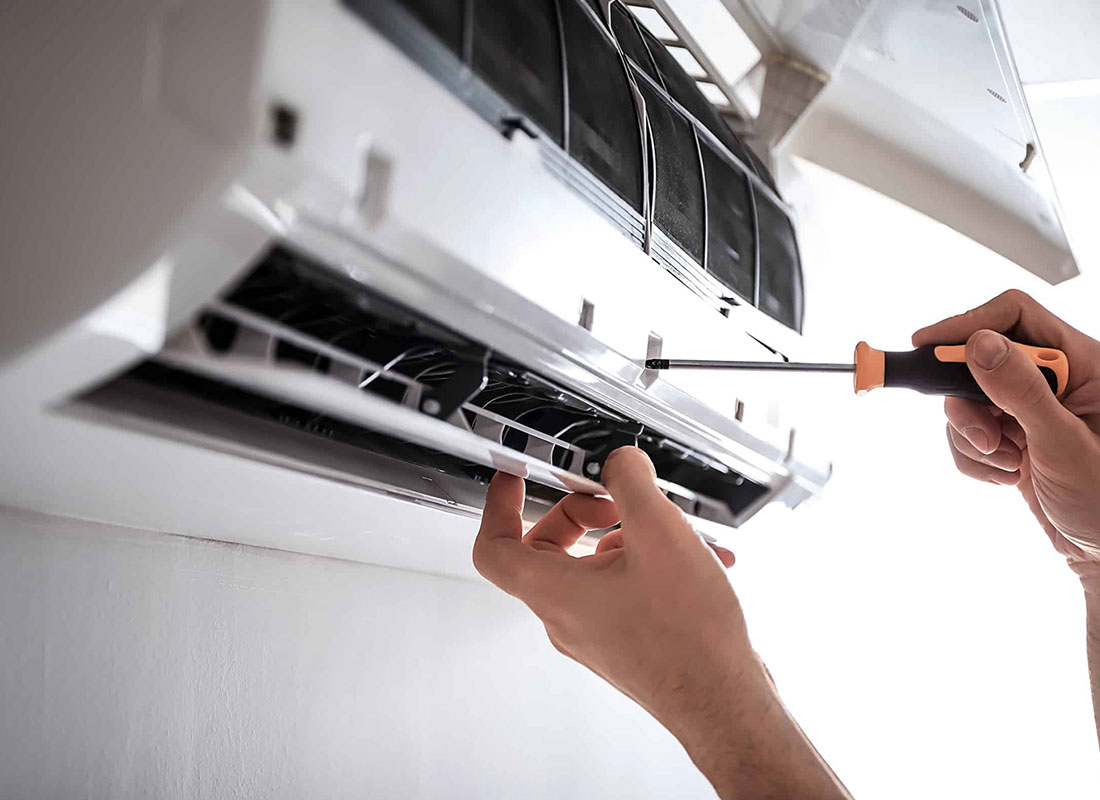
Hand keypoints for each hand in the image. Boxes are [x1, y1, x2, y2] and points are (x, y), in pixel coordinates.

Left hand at [473, 446, 849, 798]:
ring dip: (627, 537)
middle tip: (614, 499)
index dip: (498, 505)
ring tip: (672, 532)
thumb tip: (620, 462)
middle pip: (548, 549)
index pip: (494, 547)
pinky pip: (620, 589)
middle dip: (581, 513)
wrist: (724, 702)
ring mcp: (595, 633)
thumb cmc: (689, 638)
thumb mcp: (659, 533)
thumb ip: (631, 482)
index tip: (514, 478)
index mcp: (555, 592)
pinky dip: (649, 564)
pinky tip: (694, 559)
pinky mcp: (624, 641)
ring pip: (593, 567)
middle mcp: (567, 617)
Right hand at [913, 290, 1099, 587]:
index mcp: (1083, 364)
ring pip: (966, 400)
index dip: (970, 324)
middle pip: (979, 359)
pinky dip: (973, 458)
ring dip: (973, 437)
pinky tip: (1007, 476)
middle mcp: (1054, 380)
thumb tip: (979, 345)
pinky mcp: (1010, 436)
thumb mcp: (1064, 444)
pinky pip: (965, 432)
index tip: (928, 346)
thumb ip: (1021, 391)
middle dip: (970, 404)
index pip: (1016, 317)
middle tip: (982, 436)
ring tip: (1009, 464)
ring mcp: (1029, 408)